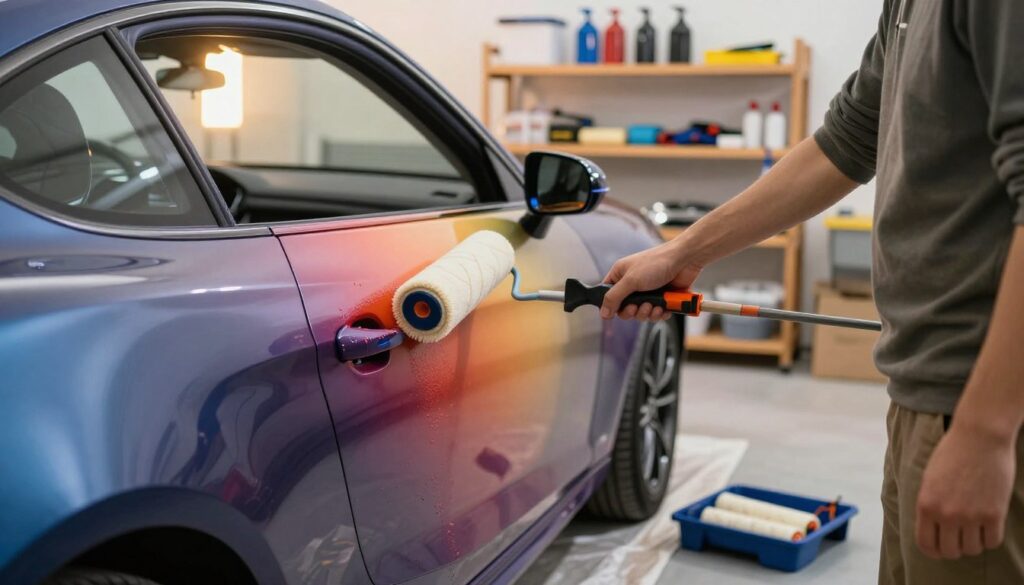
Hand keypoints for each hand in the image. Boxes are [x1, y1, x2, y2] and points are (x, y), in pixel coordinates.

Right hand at [600, 239, 703, 320]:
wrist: (685, 260)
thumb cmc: (657, 262)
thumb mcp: (631, 280)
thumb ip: (614, 297)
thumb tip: (603, 313)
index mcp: (620, 275)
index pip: (608, 296)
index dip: (611, 306)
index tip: (617, 310)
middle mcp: (632, 284)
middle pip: (625, 309)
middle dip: (632, 311)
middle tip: (638, 306)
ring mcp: (647, 292)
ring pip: (641, 313)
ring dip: (647, 313)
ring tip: (654, 305)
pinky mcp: (661, 298)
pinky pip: (656, 314)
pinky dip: (659, 313)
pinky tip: (663, 307)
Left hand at [915, 424, 1015, 558]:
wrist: (979, 436)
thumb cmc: (953, 453)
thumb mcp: (929, 479)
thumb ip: (930, 504)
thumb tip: (933, 527)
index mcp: (925, 505)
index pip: (926, 544)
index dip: (934, 551)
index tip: (941, 548)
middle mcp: (946, 514)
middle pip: (950, 551)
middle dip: (955, 548)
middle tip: (961, 538)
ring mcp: (971, 516)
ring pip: (972, 550)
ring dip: (974, 543)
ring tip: (975, 528)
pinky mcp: (994, 514)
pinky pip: (992, 541)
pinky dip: (990, 537)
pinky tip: (989, 526)